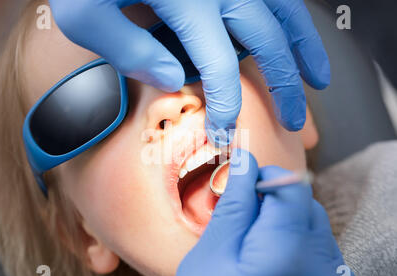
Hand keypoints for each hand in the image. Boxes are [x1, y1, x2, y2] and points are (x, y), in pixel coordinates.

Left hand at [49, 0, 329, 145]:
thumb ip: (127, 48)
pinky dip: (295, 16)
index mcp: (186, 0)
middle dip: (285, 87)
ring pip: (286, 12)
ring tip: (319, 79)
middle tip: (295, 120)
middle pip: (267, 42)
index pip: (219, 67)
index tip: (225, 132)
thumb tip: (173, 78)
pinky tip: (298, 34)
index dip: (227, 105)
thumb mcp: (86, 13)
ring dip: (306, 48)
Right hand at [172, 149, 357, 275]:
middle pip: (305, 204)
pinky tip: (272, 263)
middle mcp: (323, 267)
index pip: (291, 186)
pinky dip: (298, 245)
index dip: (264, 176)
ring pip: (314, 226)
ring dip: (286, 223)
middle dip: (273, 201)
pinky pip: (321, 251)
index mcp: (287, 252)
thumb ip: (234, 204)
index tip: (242, 183)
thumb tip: (244, 161)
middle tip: (243, 221)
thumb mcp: (211, 255)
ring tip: (255, 247)